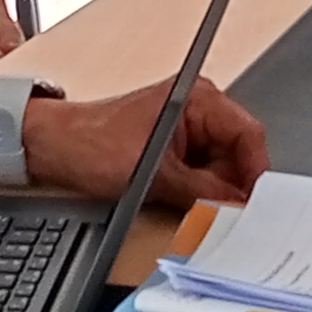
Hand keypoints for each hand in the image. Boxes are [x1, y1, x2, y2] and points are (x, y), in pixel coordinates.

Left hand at [25, 77, 267, 211]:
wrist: (56, 147)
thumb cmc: (92, 144)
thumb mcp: (156, 175)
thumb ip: (203, 192)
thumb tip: (235, 207)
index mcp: (198, 98)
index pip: (248, 134)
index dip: (255, 172)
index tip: (254, 202)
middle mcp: (198, 108)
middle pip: (238, 152)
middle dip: (231, 184)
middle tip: (226, 213)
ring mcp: (188, 127)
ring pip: (222, 166)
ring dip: (212, 189)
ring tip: (193, 204)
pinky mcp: (177, 145)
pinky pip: (203, 171)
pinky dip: (199, 189)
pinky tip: (185, 200)